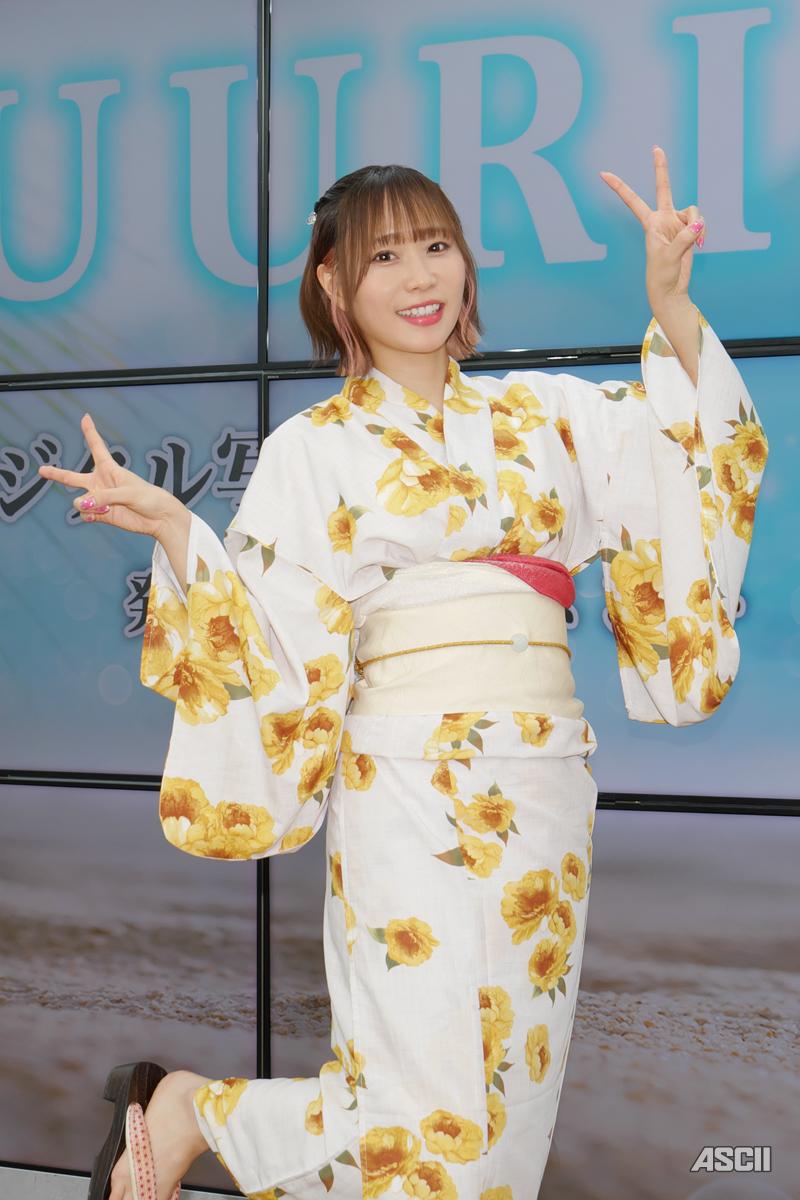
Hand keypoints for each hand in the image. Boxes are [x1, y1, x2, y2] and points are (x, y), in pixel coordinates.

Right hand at [37, 412, 184, 539]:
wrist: (159, 519)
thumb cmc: (148, 498)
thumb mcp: (128, 493)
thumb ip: (103, 498)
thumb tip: (79, 505)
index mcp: (110, 469)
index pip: (97, 447)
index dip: (90, 432)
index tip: (86, 417)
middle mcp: (101, 483)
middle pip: (73, 477)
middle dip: (57, 473)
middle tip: (41, 470)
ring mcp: (100, 500)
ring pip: (79, 501)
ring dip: (87, 504)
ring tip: (102, 506)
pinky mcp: (102, 514)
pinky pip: (85, 514)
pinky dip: (89, 515)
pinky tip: (98, 514)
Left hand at [600, 146, 704, 312]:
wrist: (672, 289)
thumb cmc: (662, 275)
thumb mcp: (670, 256)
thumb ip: (684, 237)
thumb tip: (699, 223)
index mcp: (650, 224)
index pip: (633, 201)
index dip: (619, 187)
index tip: (603, 173)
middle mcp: (663, 219)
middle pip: (664, 188)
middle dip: (661, 168)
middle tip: (656, 147)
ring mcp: (676, 223)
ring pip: (693, 211)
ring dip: (697, 225)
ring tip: (695, 243)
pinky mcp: (689, 229)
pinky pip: (700, 222)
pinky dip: (703, 232)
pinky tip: (700, 244)